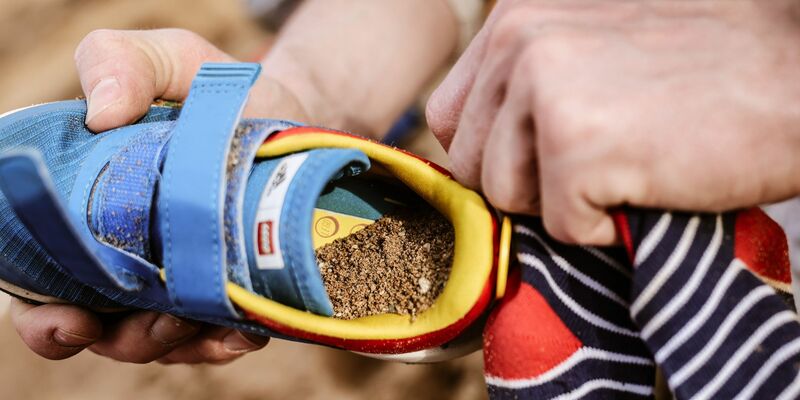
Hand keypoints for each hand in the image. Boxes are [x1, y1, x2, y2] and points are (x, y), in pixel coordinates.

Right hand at [10, 28, 303, 362]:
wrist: (289, 113)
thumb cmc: (214, 90)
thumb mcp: (168, 59)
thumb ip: (122, 62)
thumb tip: (101, 112)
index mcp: (82, 208)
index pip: (38, 278)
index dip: (42, 314)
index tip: (68, 317)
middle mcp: (119, 254)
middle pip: (97, 328)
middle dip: (120, 338)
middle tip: (159, 323)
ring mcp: (172, 280)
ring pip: (156, 341)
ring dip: (175, 343)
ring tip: (207, 322)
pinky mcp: (221, 292)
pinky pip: (213, 338)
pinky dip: (223, 341)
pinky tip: (244, 329)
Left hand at [427, 0, 799, 243]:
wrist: (795, 75)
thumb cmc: (703, 68)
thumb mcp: (591, 45)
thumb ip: (523, 82)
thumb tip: (470, 146)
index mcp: (514, 19)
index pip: (449, 119)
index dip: (493, 154)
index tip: (543, 158)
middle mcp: (518, 43)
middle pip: (470, 164)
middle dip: (526, 184)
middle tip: (598, 160)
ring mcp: (543, 90)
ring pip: (503, 199)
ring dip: (562, 203)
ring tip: (624, 165)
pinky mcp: (576, 143)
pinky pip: (558, 227)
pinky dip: (604, 226)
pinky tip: (646, 183)